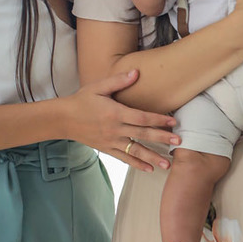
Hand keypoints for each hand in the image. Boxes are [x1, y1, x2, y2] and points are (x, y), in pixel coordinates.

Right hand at [61, 70, 179, 171]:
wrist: (63, 119)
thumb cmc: (82, 100)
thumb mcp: (98, 87)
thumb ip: (118, 80)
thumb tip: (137, 72)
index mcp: (115, 113)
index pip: (141, 117)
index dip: (158, 119)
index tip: (173, 122)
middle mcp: (114, 129)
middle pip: (142, 134)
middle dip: (162, 138)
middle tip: (179, 142)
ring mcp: (111, 141)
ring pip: (135, 150)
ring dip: (153, 157)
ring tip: (168, 164)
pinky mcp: (107, 149)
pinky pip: (124, 158)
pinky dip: (137, 164)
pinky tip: (150, 169)